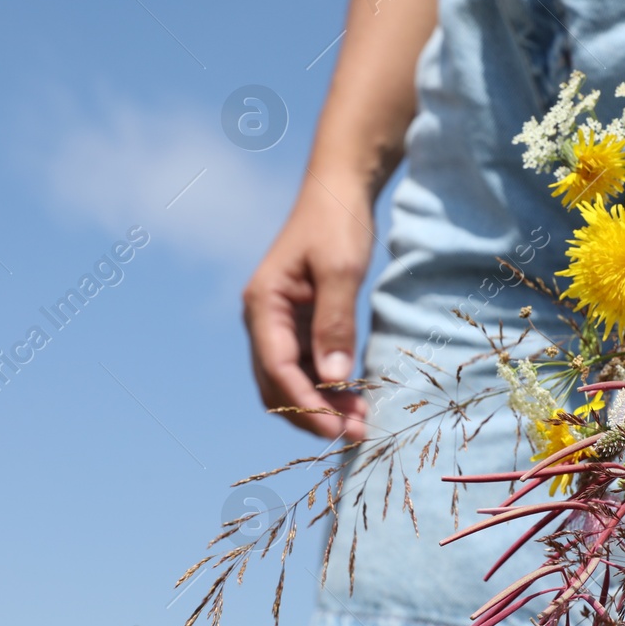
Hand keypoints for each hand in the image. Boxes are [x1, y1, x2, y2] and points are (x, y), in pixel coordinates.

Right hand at [243, 181, 373, 440]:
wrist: (338, 191)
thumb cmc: (337, 221)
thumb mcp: (341, 270)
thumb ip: (336, 321)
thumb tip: (333, 378)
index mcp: (263, 305)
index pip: (276, 370)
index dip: (305, 405)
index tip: (336, 430)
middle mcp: (263, 319)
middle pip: (277, 385)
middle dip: (312, 414)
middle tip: (357, 434)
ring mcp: (279, 324)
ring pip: (292, 382)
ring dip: (322, 406)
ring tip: (361, 422)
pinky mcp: (299, 325)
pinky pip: (307, 368)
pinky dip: (328, 389)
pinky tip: (356, 399)